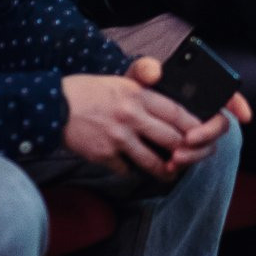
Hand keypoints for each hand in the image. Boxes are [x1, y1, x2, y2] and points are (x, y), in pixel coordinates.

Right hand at [60, 61, 237, 177]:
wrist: (54, 105)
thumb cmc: (87, 91)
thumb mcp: (119, 82)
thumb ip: (143, 88)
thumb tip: (164, 100)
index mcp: (137, 94)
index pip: (176, 112)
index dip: (193, 126)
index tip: (200, 134)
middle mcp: (131, 115)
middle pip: (171, 138)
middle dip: (183, 151)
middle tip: (186, 156)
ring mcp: (118, 137)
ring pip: (152, 160)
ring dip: (163, 169)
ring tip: (168, 173)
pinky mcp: (104, 154)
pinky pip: (126, 169)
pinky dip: (131, 171)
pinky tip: (132, 169)